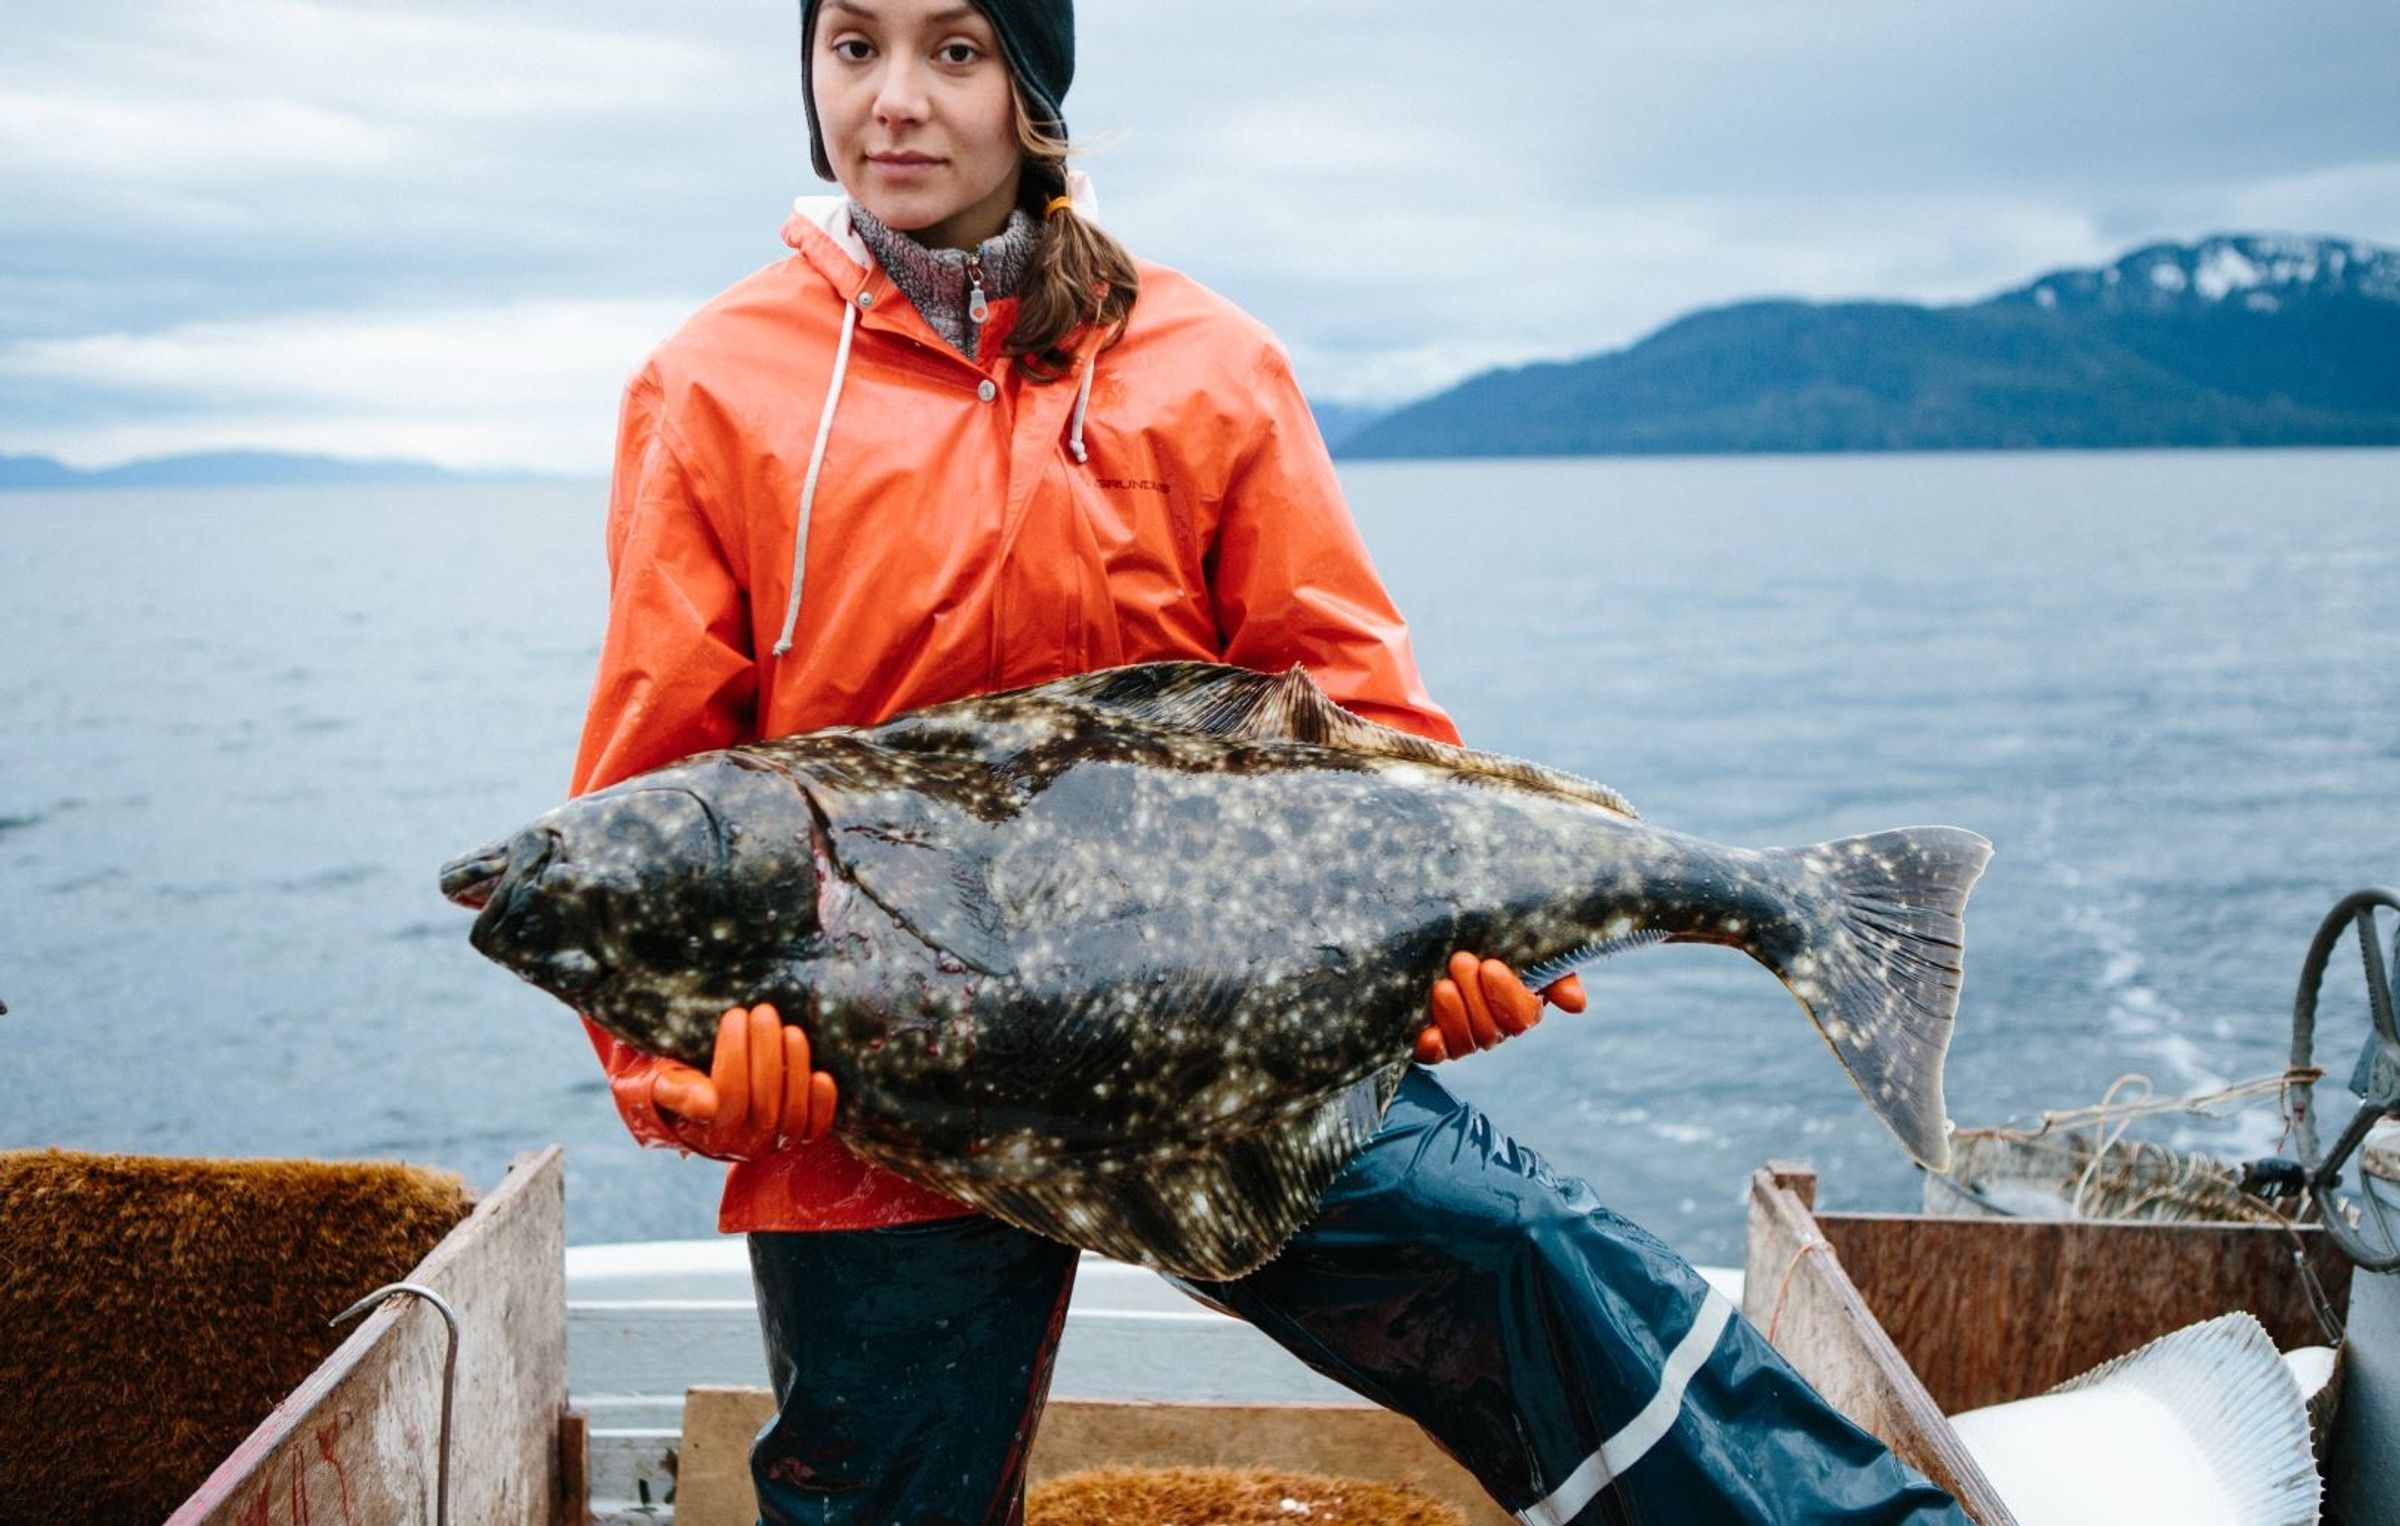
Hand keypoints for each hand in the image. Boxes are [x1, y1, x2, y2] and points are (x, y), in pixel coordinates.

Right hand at [647, 1003, 838, 1159]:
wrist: (705, 1101)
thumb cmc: (680, 1082)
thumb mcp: (664, 1083)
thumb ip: (677, 1092)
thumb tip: (708, 1104)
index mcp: (709, 1132)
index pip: (728, 1097)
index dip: (734, 1054)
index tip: (734, 1016)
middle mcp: (744, 1145)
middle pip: (764, 1103)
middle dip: (766, 1053)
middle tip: (763, 1012)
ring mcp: (774, 1142)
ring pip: (792, 1114)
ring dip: (795, 1069)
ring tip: (790, 1030)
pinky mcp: (799, 1136)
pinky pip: (816, 1129)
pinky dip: (822, 1104)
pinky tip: (821, 1075)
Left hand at [1414, 953, 1586, 1062]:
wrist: (1443, 932)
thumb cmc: (1491, 936)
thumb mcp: (1526, 946)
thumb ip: (1556, 972)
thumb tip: (1577, 1004)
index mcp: (1521, 1006)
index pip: (1523, 1016)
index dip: (1508, 996)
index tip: (1491, 966)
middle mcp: (1494, 1026)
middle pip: (1491, 1030)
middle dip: (1476, 997)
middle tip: (1461, 961)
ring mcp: (1462, 1036)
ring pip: (1465, 1044)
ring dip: (1454, 1014)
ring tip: (1442, 985)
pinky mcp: (1431, 1041)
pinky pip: (1434, 1056)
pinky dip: (1433, 1048)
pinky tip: (1428, 1036)